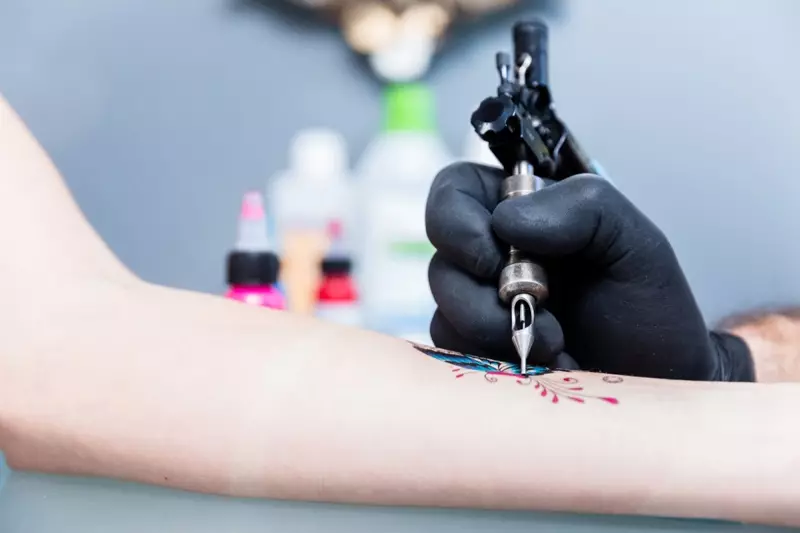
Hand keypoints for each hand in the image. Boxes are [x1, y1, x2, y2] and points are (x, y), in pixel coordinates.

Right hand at [425, 162, 753, 380]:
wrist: (658, 387)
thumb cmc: (649, 313)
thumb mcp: (635, 242)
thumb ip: (583, 206)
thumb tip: (506, 220)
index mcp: (525, 211)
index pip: (457, 188)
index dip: (456, 216)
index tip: (491, 253)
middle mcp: (494, 254)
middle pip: (441, 251)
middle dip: (478, 286)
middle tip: (530, 304)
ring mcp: (481, 305)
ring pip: (443, 304)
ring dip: (491, 326)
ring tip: (553, 343)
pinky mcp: (476, 353)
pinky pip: (451, 348)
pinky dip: (492, 357)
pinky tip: (537, 365)